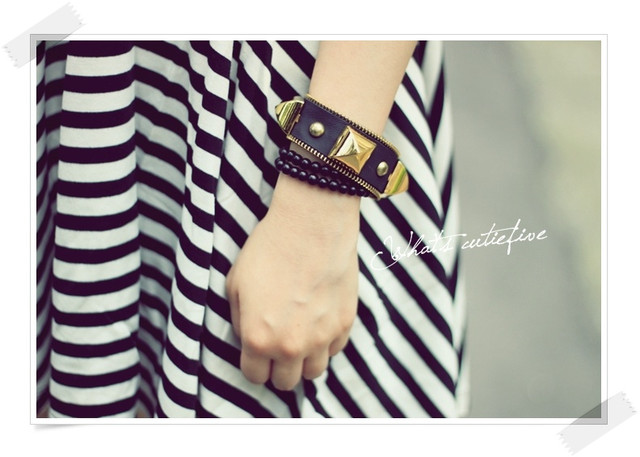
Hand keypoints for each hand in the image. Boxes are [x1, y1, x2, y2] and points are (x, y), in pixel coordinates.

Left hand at [226, 170, 359, 390]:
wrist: (311, 225)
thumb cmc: (269, 248)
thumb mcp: (236, 283)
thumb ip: (241, 320)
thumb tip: (249, 336)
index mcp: (258, 338)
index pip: (254, 376)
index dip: (253, 364)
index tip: (257, 351)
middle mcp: (291, 346)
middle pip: (285, 381)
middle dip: (278, 368)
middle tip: (277, 346)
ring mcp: (322, 337)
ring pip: (313, 372)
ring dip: (304, 360)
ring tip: (300, 336)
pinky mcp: (345, 323)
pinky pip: (335, 349)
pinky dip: (326, 342)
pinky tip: (318, 320)